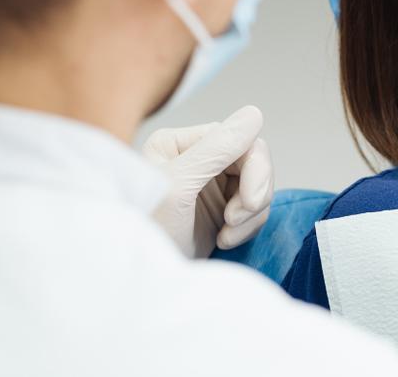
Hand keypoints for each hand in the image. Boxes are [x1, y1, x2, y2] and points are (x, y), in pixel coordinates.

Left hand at [142, 105, 274, 258]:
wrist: (139, 284)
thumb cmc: (146, 233)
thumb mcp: (179, 187)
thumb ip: (216, 149)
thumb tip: (254, 113)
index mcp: (180, 144)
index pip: (239, 140)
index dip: (254, 169)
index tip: (249, 203)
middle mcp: (196, 160)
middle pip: (253, 161)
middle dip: (253, 194)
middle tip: (235, 222)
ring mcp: (209, 186)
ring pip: (258, 186)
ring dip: (252, 214)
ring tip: (226, 235)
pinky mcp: (220, 212)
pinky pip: (255, 209)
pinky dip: (248, 227)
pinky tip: (224, 240)